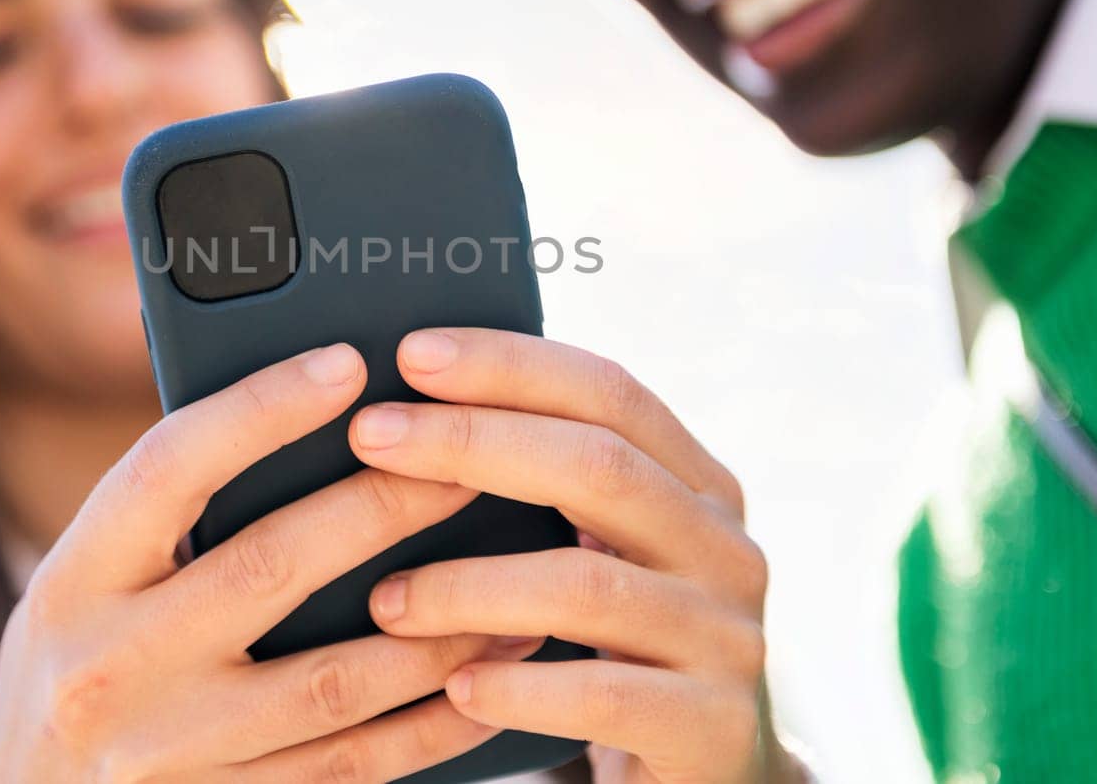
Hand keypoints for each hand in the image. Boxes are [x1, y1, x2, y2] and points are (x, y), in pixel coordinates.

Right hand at [0, 343, 542, 782]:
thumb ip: (169, 516)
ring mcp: (171, 753)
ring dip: (439, 626)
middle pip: (270, 568)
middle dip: (385, 507)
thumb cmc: (72, 666)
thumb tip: (302, 415)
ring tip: (518, 579)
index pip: (170, 470)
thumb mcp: (83, 581)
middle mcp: (113, 667)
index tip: (349, 363)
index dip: (261, 408)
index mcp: (75, 580)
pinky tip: (486, 680)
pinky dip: (430, 725)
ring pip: (334, 682)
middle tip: (472, 463)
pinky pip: (349, 767)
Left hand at [347, 328, 803, 783]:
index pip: (608, 392)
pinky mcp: (712, 725)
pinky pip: (599, 694)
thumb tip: (414, 404)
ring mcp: (726, 637)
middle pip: (597, 466)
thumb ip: (555, 486)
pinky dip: (517, 686)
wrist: (710, 775)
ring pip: (584, 584)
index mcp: (698, 485)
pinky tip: (455, 687)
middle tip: (370, 437)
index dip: (510, 366)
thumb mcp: (607, 552)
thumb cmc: (620, 647)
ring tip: (385, 600)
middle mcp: (724, 547)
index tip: (412, 354)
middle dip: (471, 441)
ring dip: (467, 586)